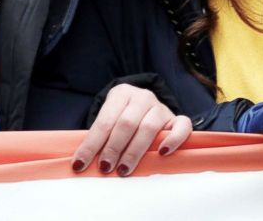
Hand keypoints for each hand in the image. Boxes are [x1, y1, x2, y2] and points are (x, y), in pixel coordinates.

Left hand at [71, 84, 190, 176]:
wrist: (144, 108)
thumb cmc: (121, 120)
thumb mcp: (109, 121)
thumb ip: (101, 137)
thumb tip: (83, 163)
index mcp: (120, 94)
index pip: (104, 120)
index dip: (92, 144)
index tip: (80, 164)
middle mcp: (142, 97)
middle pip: (126, 123)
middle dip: (113, 148)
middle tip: (105, 167)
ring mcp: (160, 106)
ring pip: (149, 127)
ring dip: (134, 151)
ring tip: (124, 169)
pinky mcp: (176, 118)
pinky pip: (182, 125)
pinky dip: (173, 139)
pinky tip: (162, 153)